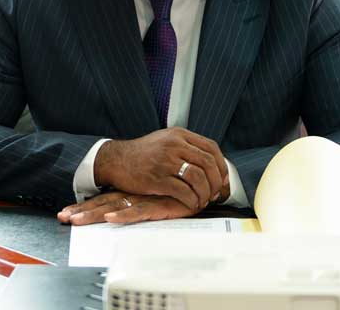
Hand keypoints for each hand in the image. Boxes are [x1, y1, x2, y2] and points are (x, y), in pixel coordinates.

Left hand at [57, 191, 196, 225]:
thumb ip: (142, 202)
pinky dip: (124, 216)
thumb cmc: (176, 191)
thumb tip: (120, 209)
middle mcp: (132, 196)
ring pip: (113, 207)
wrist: (198, 185)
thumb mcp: (154, 198)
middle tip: (62, 217)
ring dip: (93, 215)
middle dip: (82, 212)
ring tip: (74, 220)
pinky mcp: (156, 207)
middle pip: (102, 204)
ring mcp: (143, 200)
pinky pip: (138, 212)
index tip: (64, 213)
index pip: (102, 200)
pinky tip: (112, 218)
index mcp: (130, 194)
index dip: (84, 207)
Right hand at [94, 127, 228, 210]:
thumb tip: (212, 162)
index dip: (221, 165)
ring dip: (205, 193)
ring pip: (198, 178)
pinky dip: (191, 200)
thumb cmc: (144, 153)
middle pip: (207, 163)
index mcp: (179, 135)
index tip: (223, 179)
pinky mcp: (157, 178)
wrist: (116, 160)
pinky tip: (191, 204)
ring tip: (203, 200)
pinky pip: (183, 191)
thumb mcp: (166, 140)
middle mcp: (174, 145)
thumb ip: (187, 147)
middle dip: (216, 181)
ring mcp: (165, 161)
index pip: (211, 148)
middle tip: (215, 194)